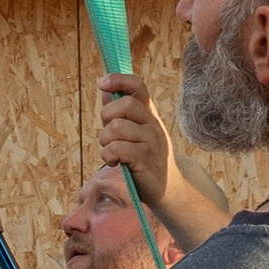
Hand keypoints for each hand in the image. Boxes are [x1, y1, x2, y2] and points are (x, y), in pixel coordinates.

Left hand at [99, 73, 228, 241]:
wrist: (167, 188)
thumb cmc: (145, 157)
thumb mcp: (135, 132)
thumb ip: (120, 112)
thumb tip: (106, 90)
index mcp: (149, 114)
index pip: (138, 86)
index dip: (119, 79)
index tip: (102, 83)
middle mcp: (152, 124)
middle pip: (127, 104)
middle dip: (107, 115)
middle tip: (107, 132)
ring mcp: (150, 143)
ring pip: (117, 127)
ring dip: (105, 140)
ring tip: (109, 150)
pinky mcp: (145, 161)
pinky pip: (117, 149)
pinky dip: (108, 155)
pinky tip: (113, 161)